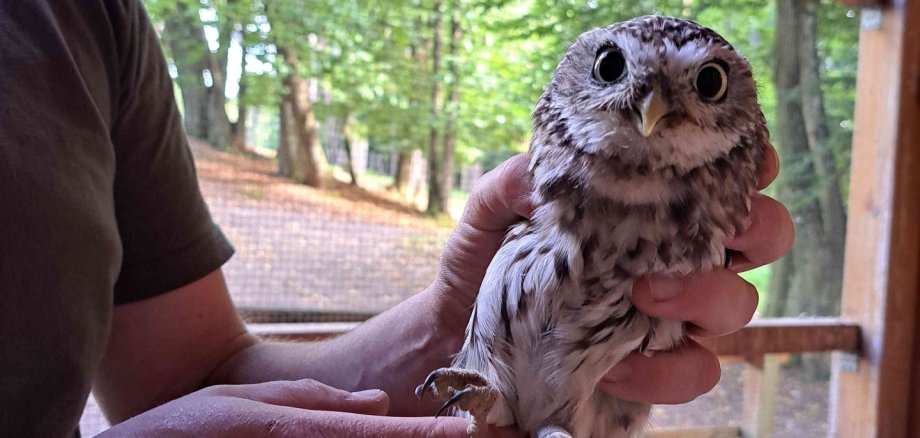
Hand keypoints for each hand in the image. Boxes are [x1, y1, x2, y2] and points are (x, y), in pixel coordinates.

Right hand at [99, 379, 490, 436]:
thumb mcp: (252, 400)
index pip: (378, 437)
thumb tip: (380, 405)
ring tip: (432, 433)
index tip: (467, 430)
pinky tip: (386, 433)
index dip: (426, 435)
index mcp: (302, 433)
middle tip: (458, 433)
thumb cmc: (193, 426)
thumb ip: (318, 403)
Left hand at [429, 145, 791, 404]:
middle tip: (705, 235)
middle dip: (757, 230)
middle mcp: (672, 258)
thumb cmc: (483, 270)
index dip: (748, 167)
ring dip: (709, 297)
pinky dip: (664, 371)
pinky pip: (696, 371)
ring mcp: (671, 315)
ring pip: (738, 305)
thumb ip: (508, 187)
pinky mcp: (657, 369)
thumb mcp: (486, 220)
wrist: (457, 344)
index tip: (751, 162)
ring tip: (646, 294)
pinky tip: (615, 366)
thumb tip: (543, 172)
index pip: (716, 180)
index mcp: (644, 211)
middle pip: (759, 237)